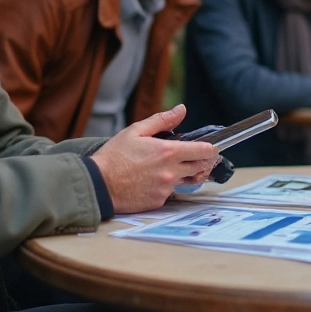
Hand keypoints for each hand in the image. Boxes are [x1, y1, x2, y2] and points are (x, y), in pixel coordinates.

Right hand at [90, 104, 219, 213]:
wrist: (99, 184)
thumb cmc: (114, 156)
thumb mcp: (136, 131)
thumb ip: (162, 120)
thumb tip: (181, 110)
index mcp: (168, 152)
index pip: (204, 151)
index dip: (211, 148)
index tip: (211, 146)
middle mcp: (171, 172)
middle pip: (201, 167)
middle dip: (202, 161)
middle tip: (196, 156)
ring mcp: (166, 189)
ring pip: (188, 181)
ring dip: (186, 173)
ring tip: (175, 167)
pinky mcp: (159, 201)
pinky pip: (171, 192)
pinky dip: (168, 186)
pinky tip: (155, 180)